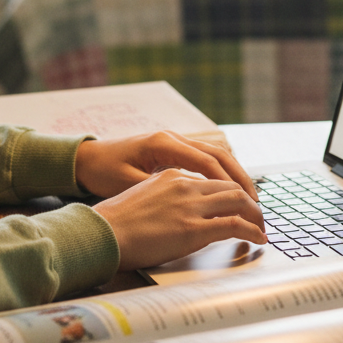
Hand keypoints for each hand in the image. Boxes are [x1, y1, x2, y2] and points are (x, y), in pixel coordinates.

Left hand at [74, 130, 258, 200]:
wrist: (86, 158)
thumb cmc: (104, 171)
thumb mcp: (130, 185)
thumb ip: (161, 191)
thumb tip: (190, 205)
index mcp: (165, 144)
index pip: (209, 162)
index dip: (231, 184)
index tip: (247, 205)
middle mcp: (174, 138)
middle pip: (219, 154)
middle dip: (240, 178)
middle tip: (256, 204)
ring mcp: (174, 141)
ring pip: (215, 154)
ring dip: (233, 174)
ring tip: (249, 199)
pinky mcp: (172, 150)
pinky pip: (204, 158)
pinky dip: (220, 172)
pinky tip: (228, 191)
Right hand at [92, 169, 265, 270]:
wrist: (102, 233)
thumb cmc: (116, 222)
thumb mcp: (143, 197)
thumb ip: (166, 197)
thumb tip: (181, 211)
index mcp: (171, 175)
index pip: (212, 178)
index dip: (232, 191)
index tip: (240, 203)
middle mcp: (183, 185)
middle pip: (230, 185)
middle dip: (249, 201)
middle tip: (258, 215)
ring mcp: (189, 206)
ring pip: (238, 200)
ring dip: (255, 214)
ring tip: (261, 227)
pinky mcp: (192, 229)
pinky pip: (234, 225)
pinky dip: (252, 230)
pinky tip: (258, 238)